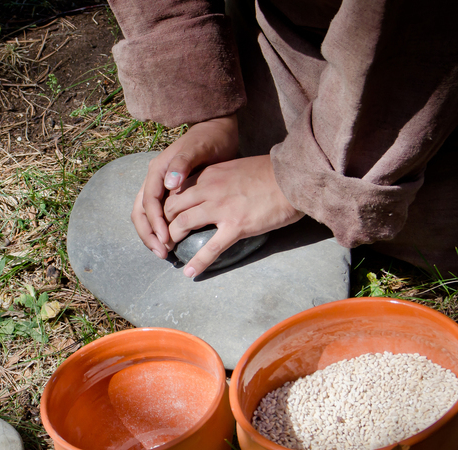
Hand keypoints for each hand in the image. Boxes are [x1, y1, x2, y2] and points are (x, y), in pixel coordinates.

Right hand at [131, 115, 238, 258]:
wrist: (218, 129)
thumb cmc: (210, 138)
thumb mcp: (198, 148)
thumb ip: (183, 163)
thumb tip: (169, 184)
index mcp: (157, 170)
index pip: (148, 202)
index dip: (155, 223)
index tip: (166, 239)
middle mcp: (155, 179)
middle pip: (141, 212)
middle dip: (149, 234)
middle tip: (162, 253)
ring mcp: (161, 186)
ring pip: (146, 215)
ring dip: (152, 234)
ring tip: (164, 252)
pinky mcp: (171, 192)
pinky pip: (158, 213)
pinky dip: (161, 229)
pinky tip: (171, 241)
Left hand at [163, 154, 303, 276]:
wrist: (294, 178)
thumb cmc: (270, 174)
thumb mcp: (235, 168)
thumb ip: (218, 179)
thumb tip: (209, 193)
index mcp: (209, 174)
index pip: (176, 189)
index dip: (167, 205)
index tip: (166, 216)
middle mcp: (210, 189)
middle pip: (172, 207)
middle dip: (163, 223)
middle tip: (165, 236)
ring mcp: (221, 208)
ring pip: (183, 224)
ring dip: (173, 239)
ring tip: (171, 250)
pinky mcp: (236, 226)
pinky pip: (210, 248)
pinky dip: (197, 262)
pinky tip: (189, 272)